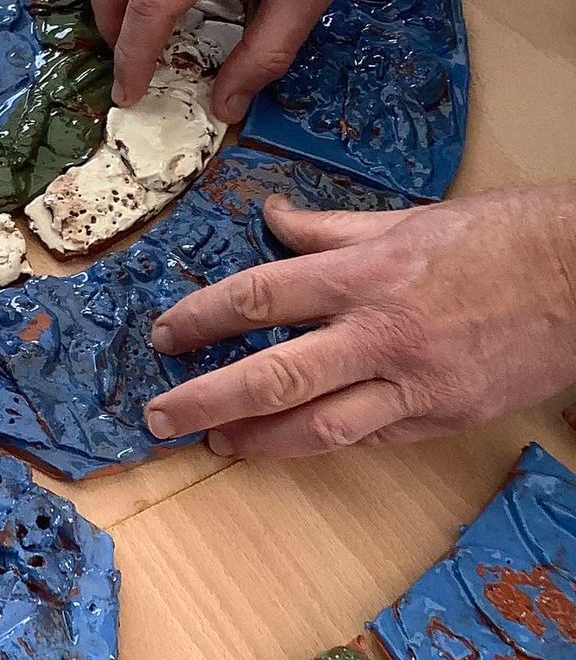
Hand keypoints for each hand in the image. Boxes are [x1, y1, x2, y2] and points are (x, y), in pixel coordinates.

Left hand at [141, 187, 575, 457]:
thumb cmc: (501, 237)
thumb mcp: (408, 219)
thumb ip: (330, 230)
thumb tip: (270, 216)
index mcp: (365, 274)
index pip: (259, 297)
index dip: (202, 318)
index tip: (164, 335)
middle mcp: (380, 333)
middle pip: (273, 375)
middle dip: (206, 398)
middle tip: (158, 417)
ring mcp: (413, 383)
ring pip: (317, 427)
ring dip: (256, 440)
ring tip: (215, 442)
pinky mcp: (442, 417)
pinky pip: (369, 437)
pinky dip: (323, 441)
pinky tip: (287, 443)